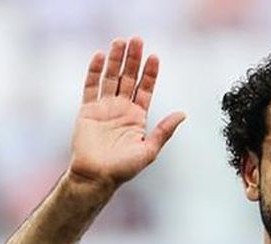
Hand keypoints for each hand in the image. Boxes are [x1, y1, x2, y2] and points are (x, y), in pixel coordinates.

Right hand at [68, 37, 185, 188]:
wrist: (97, 177)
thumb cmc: (124, 169)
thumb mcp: (150, 150)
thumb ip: (164, 131)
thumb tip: (183, 114)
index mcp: (137, 117)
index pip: (145, 89)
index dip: (150, 73)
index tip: (154, 57)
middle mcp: (121, 109)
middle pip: (128, 78)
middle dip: (133, 60)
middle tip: (137, 40)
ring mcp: (104, 108)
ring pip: (110, 78)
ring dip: (115, 60)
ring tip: (120, 41)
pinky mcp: (87, 111)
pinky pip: (90, 87)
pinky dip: (94, 71)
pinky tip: (100, 56)